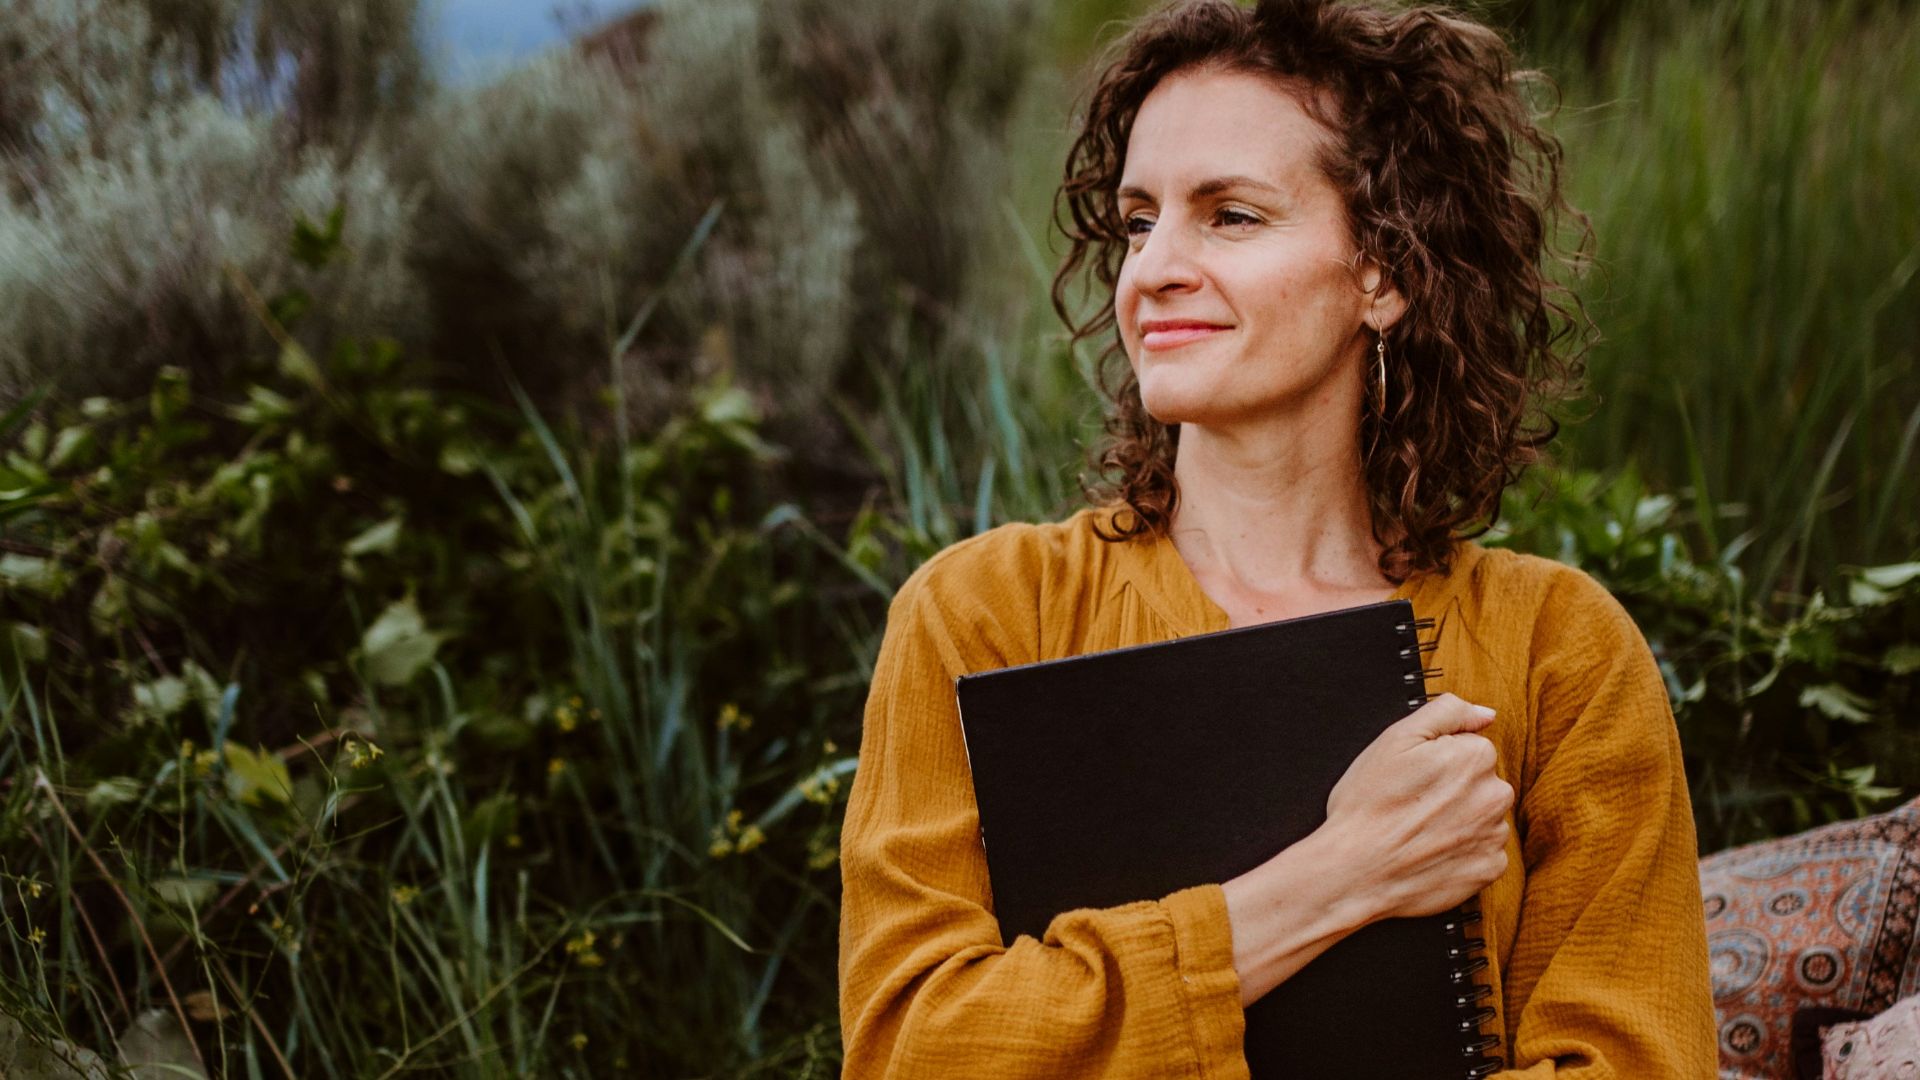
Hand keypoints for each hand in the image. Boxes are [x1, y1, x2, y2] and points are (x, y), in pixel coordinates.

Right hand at [1320, 692, 1512, 921]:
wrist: (1355, 872)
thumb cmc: (1368, 804)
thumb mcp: (1395, 739)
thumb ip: (1446, 712)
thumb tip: (1485, 713)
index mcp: (1476, 756)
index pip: (1468, 747)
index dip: (1436, 760)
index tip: (1413, 776)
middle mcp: (1496, 794)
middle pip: (1479, 781)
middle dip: (1453, 788)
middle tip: (1412, 803)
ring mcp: (1494, 835)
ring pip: (1481, 816)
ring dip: (1459, 820)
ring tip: (1419, 830)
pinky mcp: (1489, 869)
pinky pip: (1482, 851)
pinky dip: (1462, 852)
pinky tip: (1431, 852)